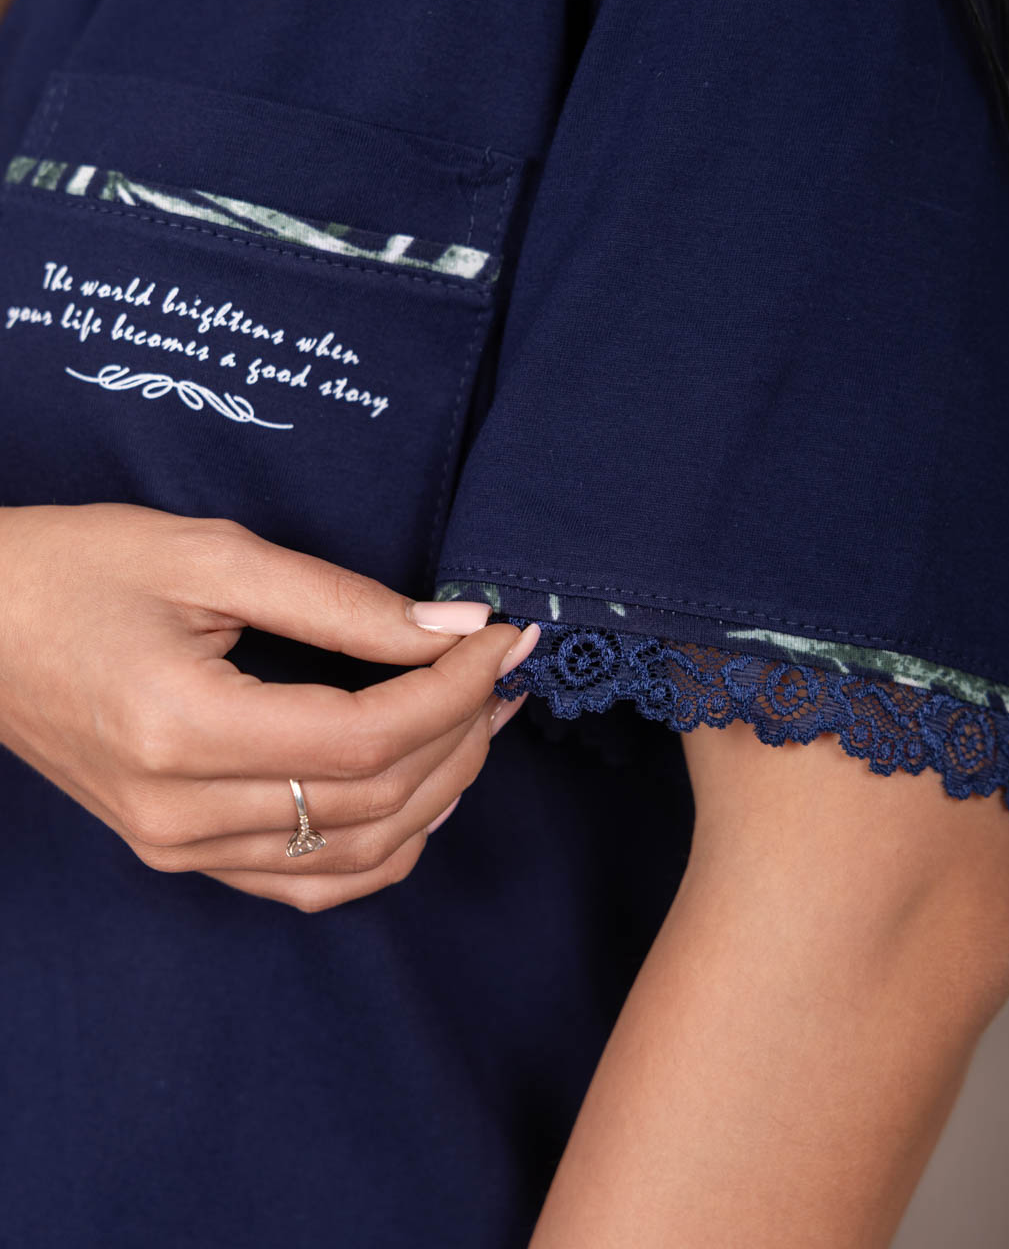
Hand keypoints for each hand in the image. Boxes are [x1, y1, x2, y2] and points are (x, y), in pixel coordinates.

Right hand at [0, 503, 535, 910]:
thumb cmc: (78, 570)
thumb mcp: (212, 555)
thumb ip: (342, 600)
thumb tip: (454, 625)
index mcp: (181, 729)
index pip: (367, 738)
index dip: (454, 690)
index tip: (503, 638)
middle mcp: (179, 814)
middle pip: (373, 800)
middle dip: (461, 732)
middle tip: (502, 670)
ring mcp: (176, 848)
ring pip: (354, 855)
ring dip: (439, 789)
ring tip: (480, 718)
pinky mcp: (178, 854)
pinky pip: (306, 882)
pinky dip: (383, 846)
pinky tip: (423, 792)